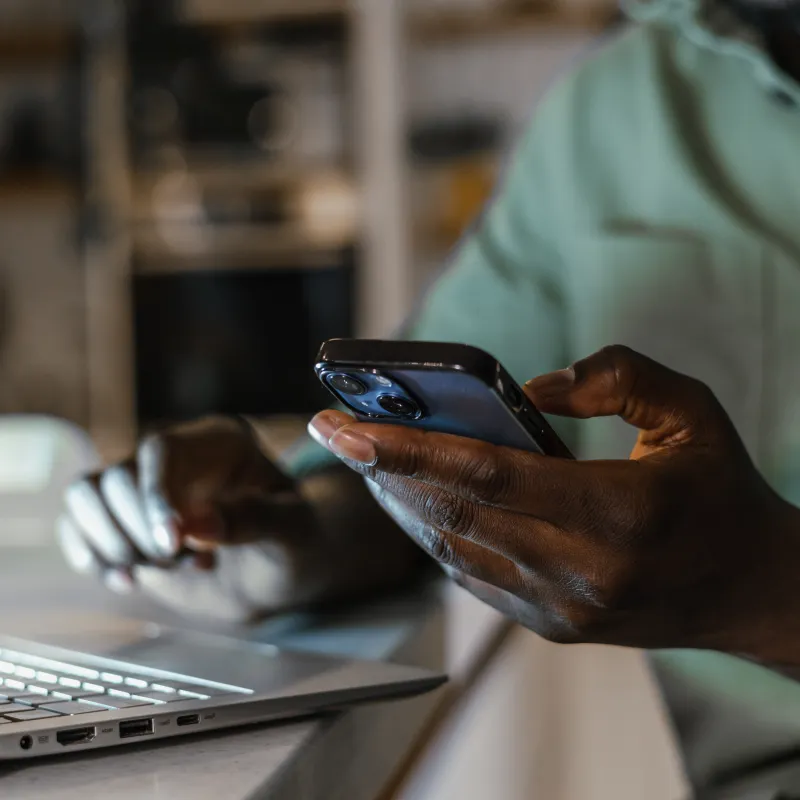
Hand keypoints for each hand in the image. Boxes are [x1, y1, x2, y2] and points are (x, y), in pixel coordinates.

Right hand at [58, 416, 419, 622]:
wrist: (284, 570)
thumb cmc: (297, 543)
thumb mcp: (293, 531)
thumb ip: (254, 521)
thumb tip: (196, 525)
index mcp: (221, 443)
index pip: (162, 451)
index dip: (155, 497)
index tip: (171, 546)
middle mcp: (177, 456)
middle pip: (117, 475)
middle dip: (137, 531)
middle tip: (178, 563)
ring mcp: (146, 486)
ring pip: (86, 493)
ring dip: (109, 542)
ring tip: (158, 569)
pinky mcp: (124, 519)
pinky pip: (78, 522)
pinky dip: (90, 555)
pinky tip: (128, 582)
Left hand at [309, 346, 799, 666]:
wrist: (751, 590)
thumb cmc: (719, 491)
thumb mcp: (691, 412)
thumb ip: (615, 377)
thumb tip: (530, 388)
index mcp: (617, 513)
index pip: (488, 474)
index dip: (411, 447)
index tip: (349, 425)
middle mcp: (581, 571)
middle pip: (454, 511)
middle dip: (381, 469)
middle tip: (330, 429)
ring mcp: (561, 608)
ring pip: (452, 547)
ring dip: (398, 501)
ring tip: (359, 458)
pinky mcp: (551, 625)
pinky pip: (472, 575)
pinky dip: (432, 534)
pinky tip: (407, 501)